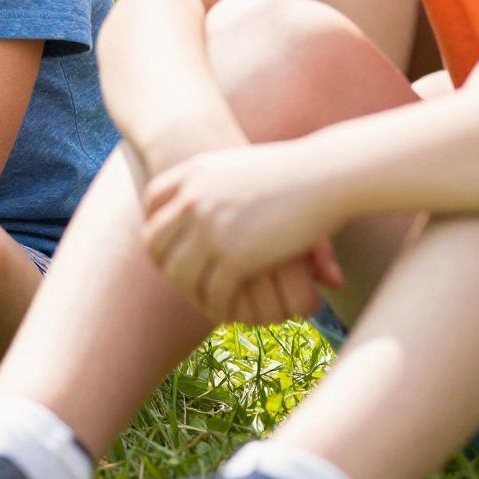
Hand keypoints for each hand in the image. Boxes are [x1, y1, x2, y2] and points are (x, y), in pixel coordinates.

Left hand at [141, 146, 346, 320]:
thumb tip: (190, 201)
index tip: (165, 243)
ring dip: (189, 292)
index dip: (154, 224)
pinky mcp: (235, 257)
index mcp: (194, 172)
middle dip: (164, 264)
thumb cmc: (293, 168)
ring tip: (203, 301)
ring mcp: (211, 229)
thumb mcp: (241, 166)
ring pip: (180, 274)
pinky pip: (213, 291)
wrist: (325, 174)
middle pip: (156, 241)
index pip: (153, 201)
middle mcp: (194, 199)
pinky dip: (217, 306)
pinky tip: (227, 311)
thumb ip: (214, 184)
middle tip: (180, 280)